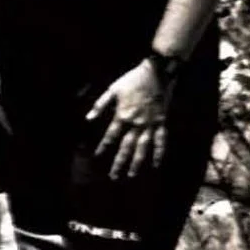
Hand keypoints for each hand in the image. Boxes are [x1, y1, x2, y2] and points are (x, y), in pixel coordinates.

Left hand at [85, 59, 169, 180]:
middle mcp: (136, 123)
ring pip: (143, 147)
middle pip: (126, 146)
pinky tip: (156, 164)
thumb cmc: (132, 80)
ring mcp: (150, 124)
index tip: (97, 156)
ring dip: (137, 162)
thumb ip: (100, 105)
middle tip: (113, 176)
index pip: (110, 136)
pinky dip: (159, 152)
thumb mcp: (112, 90)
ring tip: (131, 174)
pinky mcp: (162, 122)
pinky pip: (161, 140)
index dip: (103, 146)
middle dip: (119, 162)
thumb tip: (87, 119)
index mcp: (122, 115)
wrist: (156, 73)